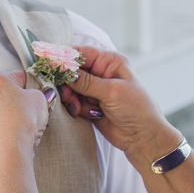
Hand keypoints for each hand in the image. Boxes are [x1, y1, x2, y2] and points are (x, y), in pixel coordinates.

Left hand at [0, 71, 49, 160]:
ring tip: (29, 125)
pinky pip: (2, 124)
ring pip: (6, 109)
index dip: (34, 85)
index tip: (41, 93)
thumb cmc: (22, 120)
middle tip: (36, 110)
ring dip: (18, 115)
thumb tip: (40, 96)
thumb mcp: (40, 99)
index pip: (21, 76)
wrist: (9, 150)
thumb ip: (40, 93)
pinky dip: (11, 127)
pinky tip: (21, 134)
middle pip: (11, 93)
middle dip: (25, 101)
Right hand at [61, 46, 180, 166]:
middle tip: (68, 94)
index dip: (64, 59)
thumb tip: (63, 69)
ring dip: (72, 98)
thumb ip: (85, 81)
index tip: (50, 65)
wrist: (143, 138)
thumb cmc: (137, 110)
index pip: (81, 54)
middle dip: (67, 83)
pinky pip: (74, 102)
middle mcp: (102, 73)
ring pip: (71, 88)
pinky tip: (87, 114)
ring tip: (79, 107)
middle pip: (72, 71)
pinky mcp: (90, 105)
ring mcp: (95, 90)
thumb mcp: (111, 91)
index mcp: (110, 62)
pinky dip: (76, 107)